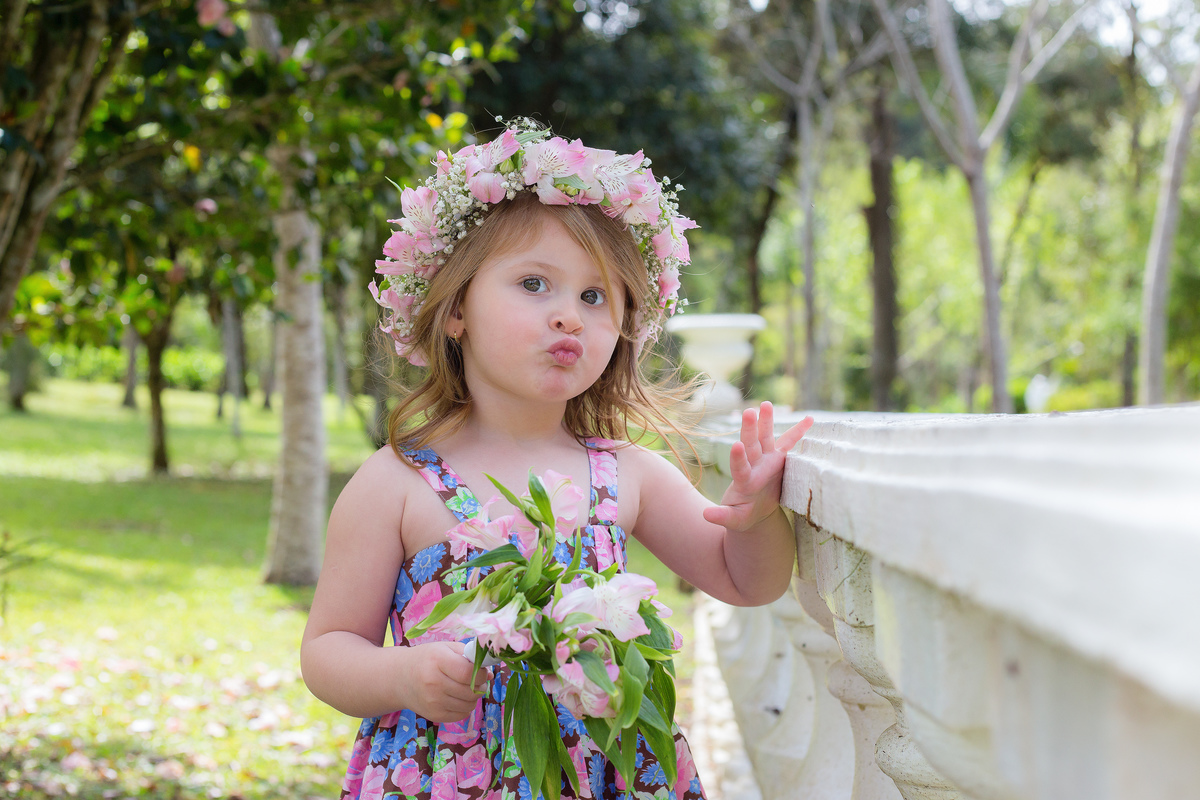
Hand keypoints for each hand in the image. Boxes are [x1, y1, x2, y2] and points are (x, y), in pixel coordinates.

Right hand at [404, 641, 489, 722]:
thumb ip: (469, 656)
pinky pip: (461, 715)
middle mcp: (434, 682)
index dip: (481, 673)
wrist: (400, 678)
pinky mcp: (434, 715)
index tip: (482, 671)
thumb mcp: (445, 648)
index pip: (469, 673)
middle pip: (471, 690)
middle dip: (480, 685)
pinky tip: (458, 697)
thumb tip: (490, 674)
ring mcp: (433, 701)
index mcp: (438, 660)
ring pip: (469, 704)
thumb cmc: (427, 659)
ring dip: (474, 697)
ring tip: (467, 688)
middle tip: (477, 680)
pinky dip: (465, 707)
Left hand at [702, 402, 812, 531]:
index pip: (739, 468)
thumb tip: (705, 514)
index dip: (738, 458)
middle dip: (750, 429)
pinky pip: (789, 443)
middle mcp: (754, 466)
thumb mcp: (733, 519)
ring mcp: (766, 461)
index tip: (737, 445)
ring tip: (766, 404)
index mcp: (743, 482)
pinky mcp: (779, 460)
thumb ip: (722, 516)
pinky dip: (798, 432)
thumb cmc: (742, 515)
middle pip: (751, 446)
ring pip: (766, 438)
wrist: (754, 511)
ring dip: (766, 421)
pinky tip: (809, 419)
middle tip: (748, 412)